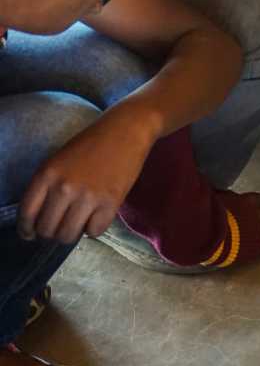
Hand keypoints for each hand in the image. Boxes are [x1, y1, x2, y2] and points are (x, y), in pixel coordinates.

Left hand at [18, 110, 153, 243]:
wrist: (126, 131)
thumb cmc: (91, 144)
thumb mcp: (58, 160)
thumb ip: (46, 186)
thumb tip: (40, 217)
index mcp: (47, 174)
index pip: (27, 214)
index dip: (26, 229)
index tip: (31, 234)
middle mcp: (64, 187)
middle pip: (47, 229)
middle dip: (52, 233)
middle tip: (61, 226)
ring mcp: (88, 196)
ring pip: (68, 235)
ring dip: (72, 234)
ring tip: (79, 223)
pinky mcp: (111, 202)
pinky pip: (94, 232)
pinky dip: (94, 228)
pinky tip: (97, 216)